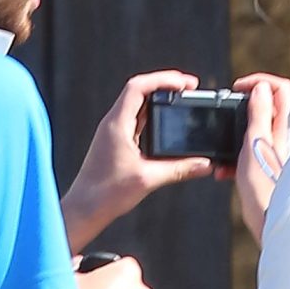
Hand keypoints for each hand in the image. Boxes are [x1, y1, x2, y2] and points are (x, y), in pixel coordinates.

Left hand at [62, 71, 212, 251]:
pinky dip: (153, 114)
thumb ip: (180, 170)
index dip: (163, 79)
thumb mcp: (148, 179)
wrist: (84, 209)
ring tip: (181, 99)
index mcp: (117, 124)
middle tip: (188, 87)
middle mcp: (113, 123)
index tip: (185, 83)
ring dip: (159, 98)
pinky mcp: (116, 142)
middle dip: (165, 84)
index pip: (138, 87)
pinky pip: (136, 119)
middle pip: (139, 90)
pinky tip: (166, 121)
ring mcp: (114, 131)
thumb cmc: (107, 194)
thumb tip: (205, 165)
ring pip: (138, 104)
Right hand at [231, 73, 289, 243]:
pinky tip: (224, 170)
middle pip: (267, 106)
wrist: (269, 223)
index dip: (259, 81)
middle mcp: (280, 137)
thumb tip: (261, 87)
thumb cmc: (265, 189)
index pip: (280, 88)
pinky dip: (234, 156)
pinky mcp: (265, 168)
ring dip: (235, 134)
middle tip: (226, 114)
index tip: (239, 89)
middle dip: (243, 107)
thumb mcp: (254, 145)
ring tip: (222, 148)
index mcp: (280, 127)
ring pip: (254, 131)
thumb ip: (259, 115)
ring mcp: (273, 153)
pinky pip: (248, 152)